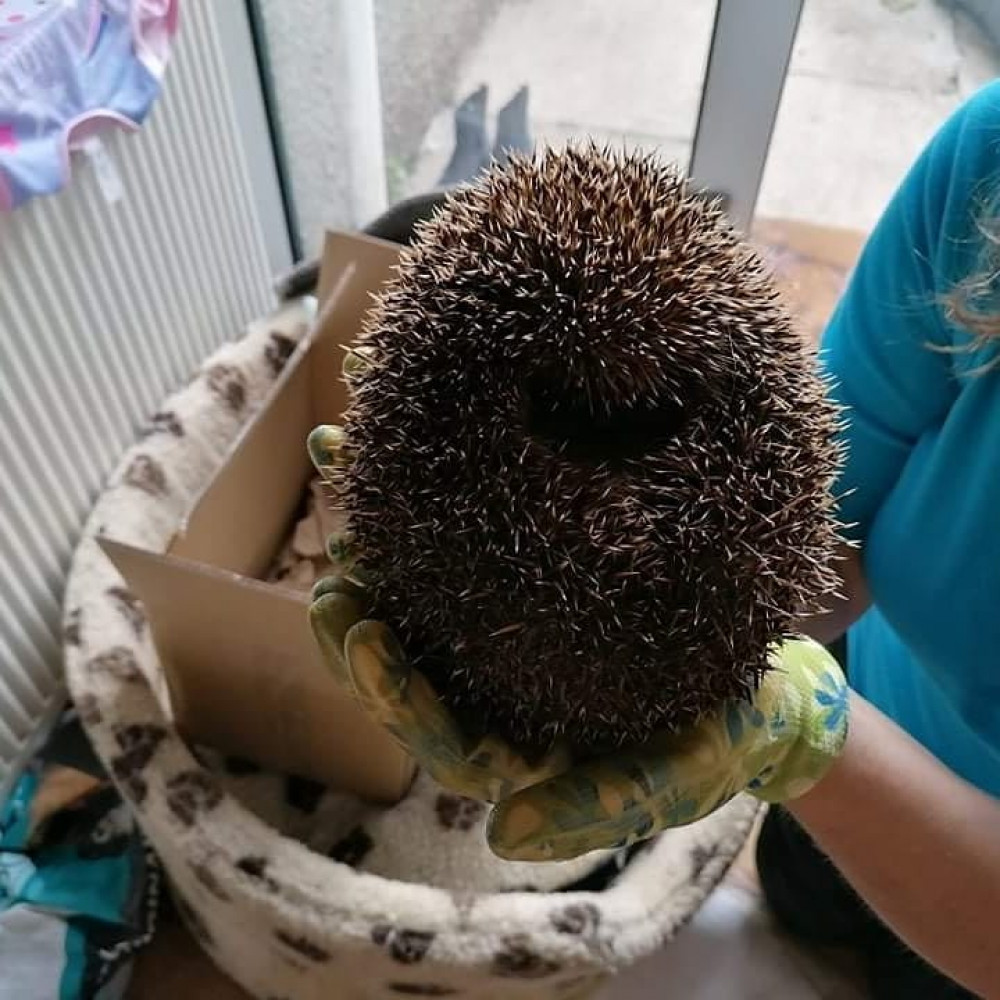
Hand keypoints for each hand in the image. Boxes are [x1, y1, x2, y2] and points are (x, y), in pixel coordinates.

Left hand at [307, 382, 848, 861]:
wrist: (756, 686)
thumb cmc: (718, 737)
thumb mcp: (677, 776)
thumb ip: (601, 807)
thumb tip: (504, 836)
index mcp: (518, 746)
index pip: (435, 728)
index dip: (392, 689)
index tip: (360, 635)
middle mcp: (498, 691)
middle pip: (409, 662)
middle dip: (360, 620)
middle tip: (334, 572)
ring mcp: (506, 636)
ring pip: (422, 594)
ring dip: (379, 540)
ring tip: (343, 479)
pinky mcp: (526, 583)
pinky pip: (464, 544)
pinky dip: (423, 495)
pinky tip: (392, 439)